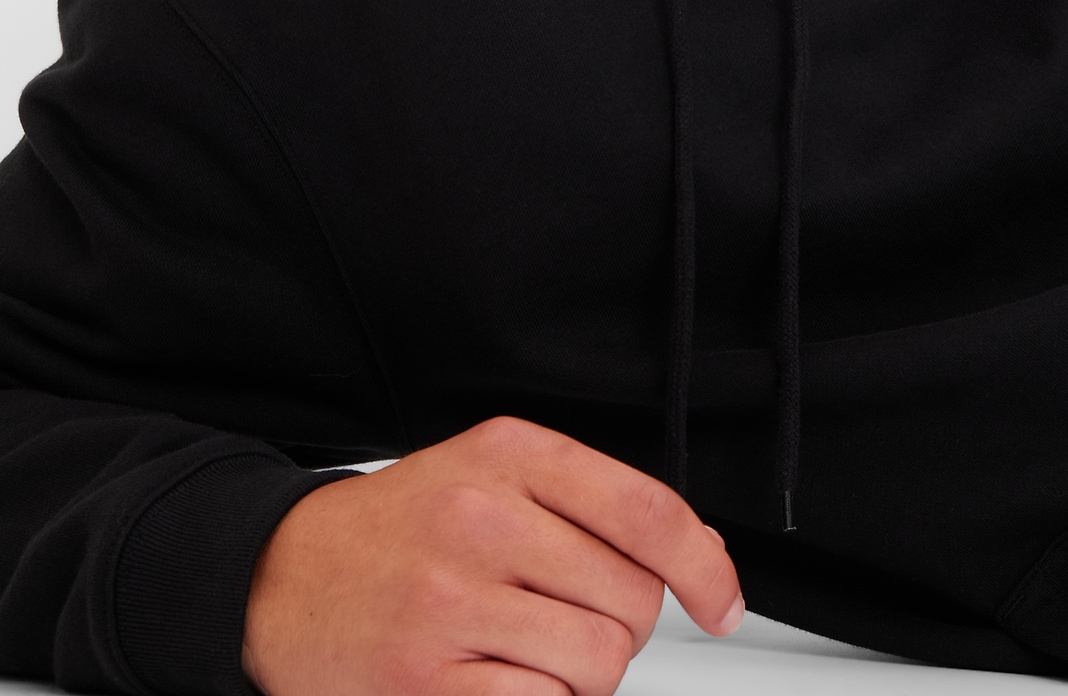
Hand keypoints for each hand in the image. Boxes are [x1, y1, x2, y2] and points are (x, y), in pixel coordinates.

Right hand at [242, 417, 742, 695]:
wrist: (283, 573)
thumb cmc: (402, 526)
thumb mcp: (492, 472)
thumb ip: (587, 502)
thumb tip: (693, 556)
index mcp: (512, 455)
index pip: (647, 510)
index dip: (704, 565)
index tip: (722, 602)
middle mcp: (484, 518)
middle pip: (631, 600)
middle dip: (623, 627)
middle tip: (570, 619)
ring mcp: (451, 600)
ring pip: (597, 664)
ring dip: (584, 676)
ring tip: (533, 653)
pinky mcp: (423, 678)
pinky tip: (503, 679)